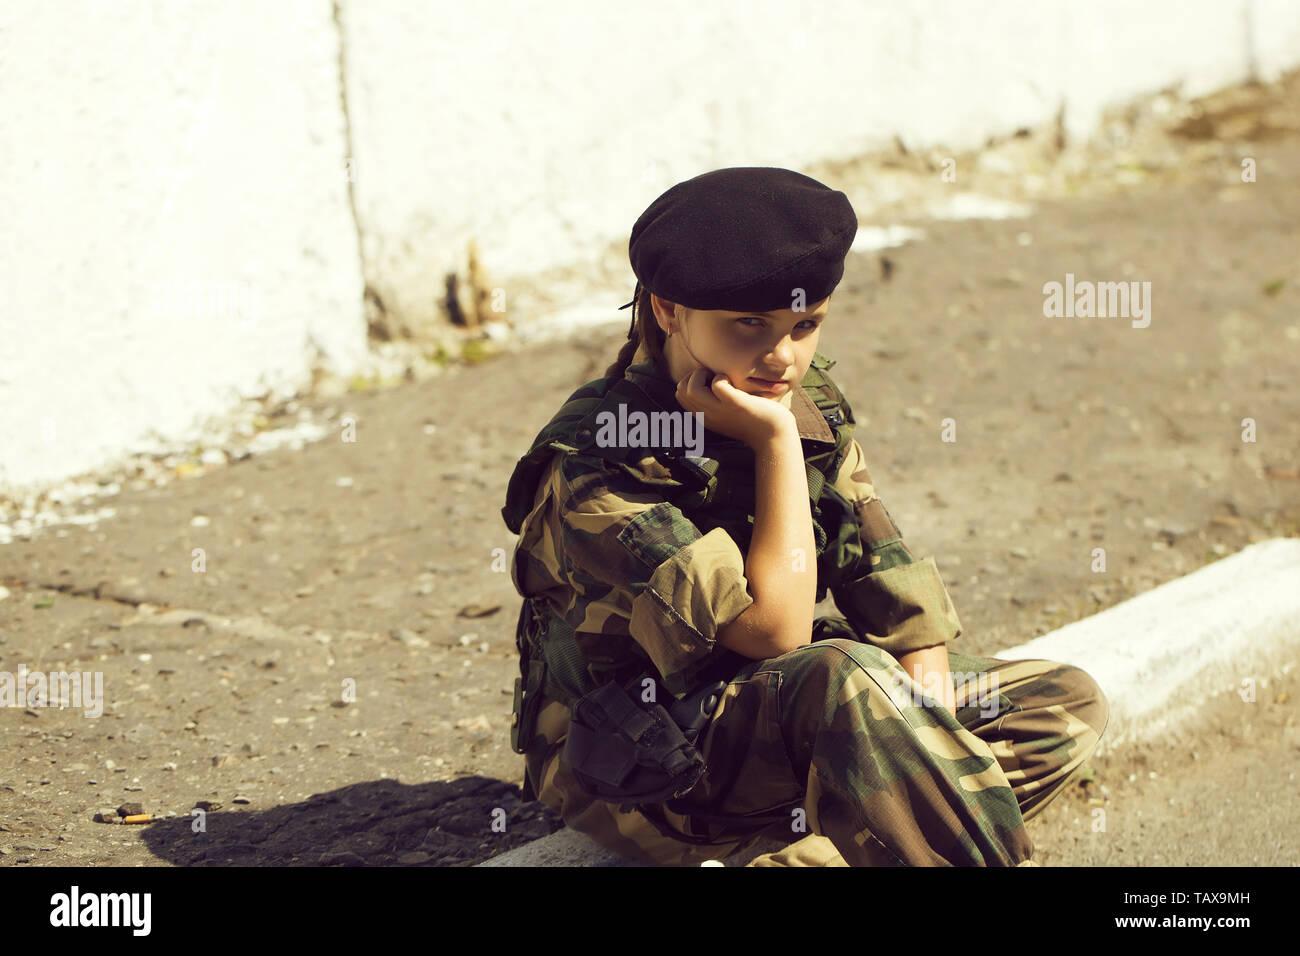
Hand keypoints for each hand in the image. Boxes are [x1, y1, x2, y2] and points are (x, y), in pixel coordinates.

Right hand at [675, 367, 796, 448]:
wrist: (774, 435)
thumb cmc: (754, 420)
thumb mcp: (727, 413)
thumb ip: (714, 402)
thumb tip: (707, 381)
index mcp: (704, 417)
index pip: (680, 394)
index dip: (691, 380)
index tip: (709, 379)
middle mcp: (707, 416)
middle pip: (681, 389)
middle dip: (695, 375)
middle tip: (714, 376)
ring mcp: (720, 411)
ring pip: (691, 389)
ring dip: (704, 374)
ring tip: (721, 377)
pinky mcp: (735, 405)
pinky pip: (717, 384)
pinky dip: (723, 377)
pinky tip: (735, 382)